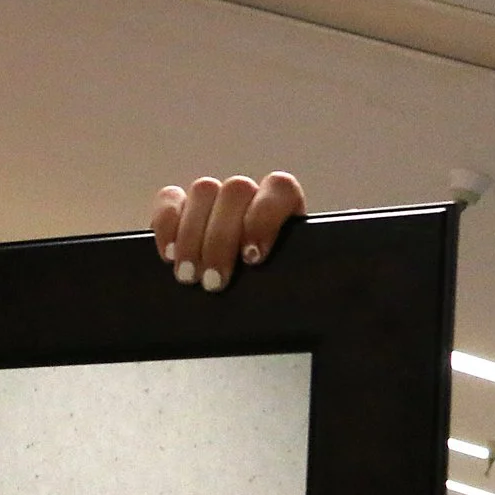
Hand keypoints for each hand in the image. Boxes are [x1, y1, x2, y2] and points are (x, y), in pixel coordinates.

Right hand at [150, 171, 305, 291]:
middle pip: (235, 191)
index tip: (252, 258)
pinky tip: (169, 256)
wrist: (248, 306)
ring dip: (192, 235)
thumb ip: (302, 274)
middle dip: (220, 239)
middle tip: (212, 283)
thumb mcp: (291, 284)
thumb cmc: (274, 294)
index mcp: (284, 206)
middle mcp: (251, 196)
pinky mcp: (183, 209)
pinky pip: (170, 199)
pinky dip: (166, 225)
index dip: (263, 218)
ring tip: (189, 277)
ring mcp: (216, 200)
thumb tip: (328, 272)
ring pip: (204, 191)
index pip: (279, 188)